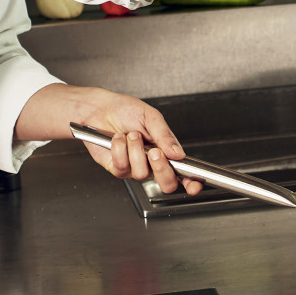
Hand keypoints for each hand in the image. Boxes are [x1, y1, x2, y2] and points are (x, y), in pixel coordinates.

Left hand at [72, 90, 203, 196]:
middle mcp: (152, 163)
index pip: (183, 172)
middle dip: (162, 169)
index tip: (194, 185)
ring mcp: (135, 168)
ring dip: (136, 150)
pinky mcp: (118, 169)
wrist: (101, 109)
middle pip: (167, 183)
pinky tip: (118, 138)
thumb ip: (165, 135)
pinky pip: (122, 167)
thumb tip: (178, 153)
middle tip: (155, 152)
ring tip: (131, 135)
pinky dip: (120, 149)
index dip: (191, 182)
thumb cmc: (126, 110)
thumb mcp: (150, 117)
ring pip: (142, 174)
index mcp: (166, 150)